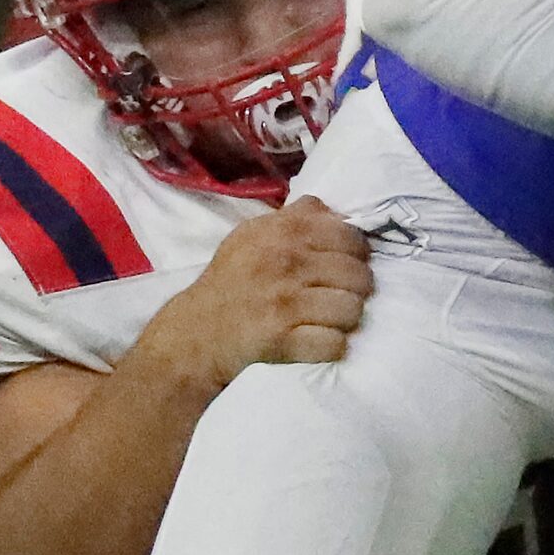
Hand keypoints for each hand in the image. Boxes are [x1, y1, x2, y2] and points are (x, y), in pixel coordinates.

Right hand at [143, 196, 373, 389]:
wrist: (194, 332)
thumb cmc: (230, 280)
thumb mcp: (253, 234)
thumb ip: (295, 217)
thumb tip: (330, 207)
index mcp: (287, 230)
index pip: (351, 237)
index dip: (356, 254)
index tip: (345, 266)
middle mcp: (289, 261)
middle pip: (359, 276)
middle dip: (356, 290)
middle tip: (338, 297)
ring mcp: (286, 300)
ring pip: (352, 309)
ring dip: (346, 319)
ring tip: (330, 319)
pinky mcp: (282, 338)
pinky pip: (334, 344)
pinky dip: (332, 346)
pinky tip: (320, 341)